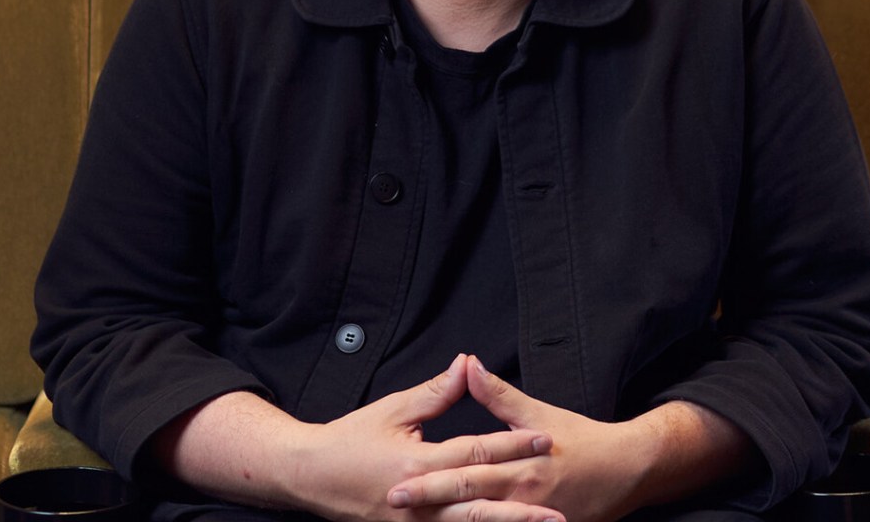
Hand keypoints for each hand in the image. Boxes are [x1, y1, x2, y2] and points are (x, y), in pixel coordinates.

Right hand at [288, 354, 563, 521]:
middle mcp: (419, 501)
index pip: (476, 453)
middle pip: (480, 503)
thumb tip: (467, 364)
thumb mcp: (395, 409)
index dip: (513, 445)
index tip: (545, 439)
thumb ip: (436, 392)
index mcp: (418, 463)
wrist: (311, 475)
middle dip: (521, 504)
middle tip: (558, 505)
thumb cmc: (352, 438)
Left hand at [385, 356, 660, 521]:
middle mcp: (521, 495)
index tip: (396, 480)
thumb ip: (498, 395)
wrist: (624, 472)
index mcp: (518, 464)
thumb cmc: (579, 440)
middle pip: (467, 502)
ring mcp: (532, 519)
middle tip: (393, 503)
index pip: (465, 471)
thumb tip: (468, 364)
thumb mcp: (538, 413)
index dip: (429, 477)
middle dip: (428, 504)